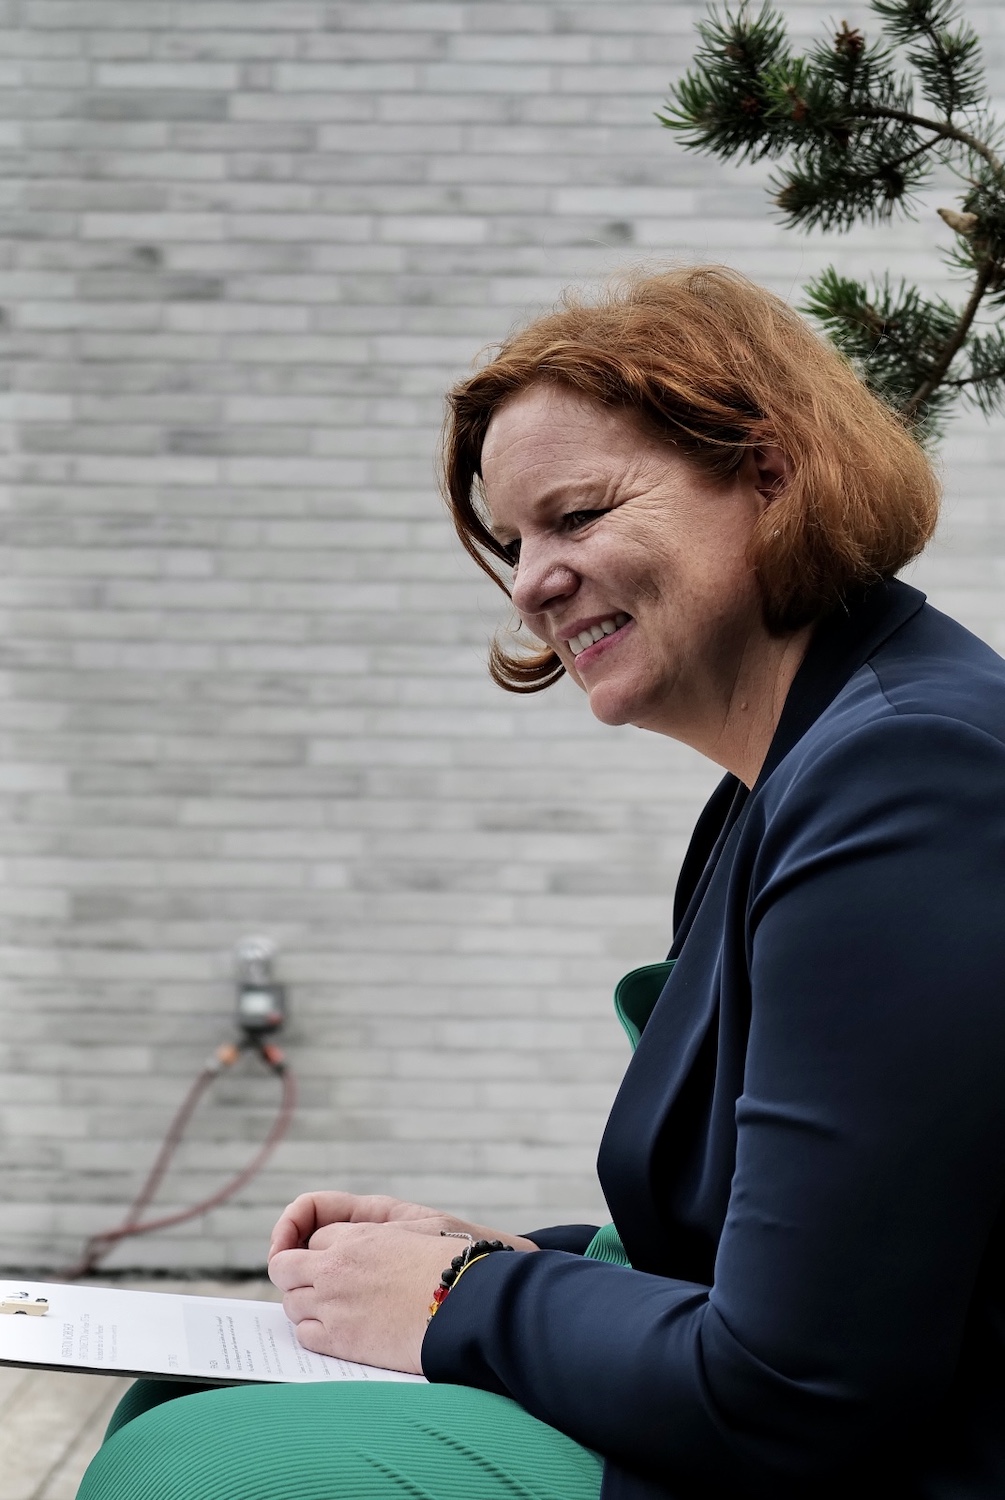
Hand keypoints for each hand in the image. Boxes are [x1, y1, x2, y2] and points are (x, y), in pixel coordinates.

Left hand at [267, 1191, 537, 1372]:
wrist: (467, 1302)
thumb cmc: (451, 1264)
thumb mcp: (414, 1230)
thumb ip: (380, 1235)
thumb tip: (362, 1245)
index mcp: (355, 1236)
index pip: (313, 1238)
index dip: (321, 1251)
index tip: (330, 1263)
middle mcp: (335, 1267)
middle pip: (284, 1267)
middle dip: (295, 1275)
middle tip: (315, 1287)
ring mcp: (333, 1303)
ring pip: (291, 1302)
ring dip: (305, 1305)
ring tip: (332, 1311)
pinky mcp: (340, 1339)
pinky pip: (305, 1335)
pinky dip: (314, 1333)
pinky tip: (337, 1332)